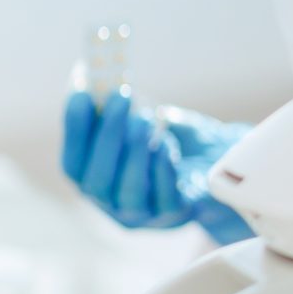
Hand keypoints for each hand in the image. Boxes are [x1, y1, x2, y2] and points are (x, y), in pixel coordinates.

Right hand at [59, 88, 254, 242]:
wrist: (220, 161)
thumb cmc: (172, 137)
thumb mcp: (143, 119)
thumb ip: (120, 107)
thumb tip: (102, 78)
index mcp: (95, 181)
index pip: (73, 164)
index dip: (74, 130)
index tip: (81, 92)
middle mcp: (112, 205)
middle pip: (97, 182)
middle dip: (107, 137)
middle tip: (121, 98)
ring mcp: (144, 215)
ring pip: (129, 193)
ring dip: (135, 151)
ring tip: (147, 119)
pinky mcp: (175, 216)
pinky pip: (165, 198)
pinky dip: (163, 168)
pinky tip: (167, 144)